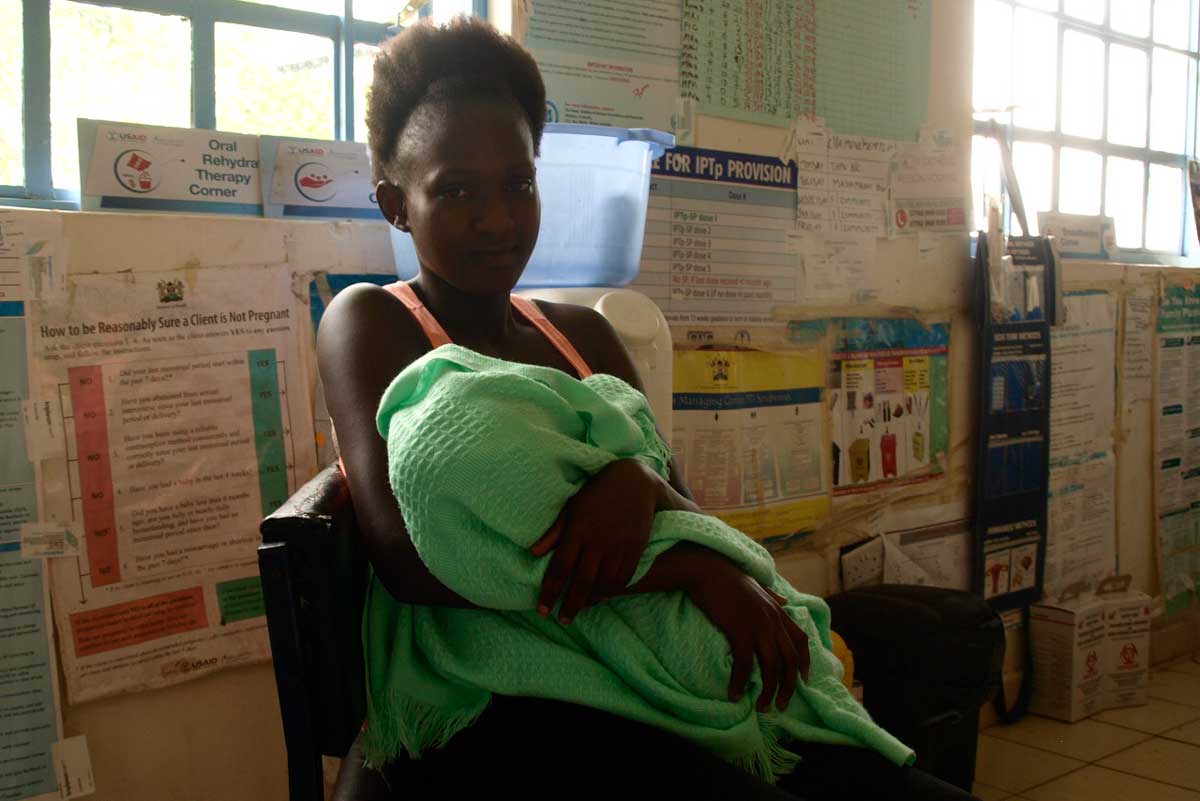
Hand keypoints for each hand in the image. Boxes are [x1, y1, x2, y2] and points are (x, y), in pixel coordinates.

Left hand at [530, 459, 660, 623]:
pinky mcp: (635, 548)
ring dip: (590, 601)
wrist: (635, 481)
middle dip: (570, 605)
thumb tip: (533, 552)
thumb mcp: (573, 507)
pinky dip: (611, 591)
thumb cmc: (597, 492)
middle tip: (562, 620)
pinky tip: (602, 596)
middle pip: (581, 582)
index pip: (559, 569)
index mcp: (578, 531)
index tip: (542, 610)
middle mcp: (597, 542)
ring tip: (580, 610)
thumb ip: (554, 532)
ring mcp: (618, 546)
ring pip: (603, 584)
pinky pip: (623, 577)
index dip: (550, 592)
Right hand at [687, 561, 810, 712]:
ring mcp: (758, 626)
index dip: (805, 663)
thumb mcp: (757, 586)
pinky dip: (740, 682)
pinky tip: (734, 693)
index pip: (801, 640)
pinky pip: (745, 665)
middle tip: (781, 705)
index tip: (803, 681)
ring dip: (769, 691)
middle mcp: (773, 620)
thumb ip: (773, 596)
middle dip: (789, 687)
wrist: (707, 570)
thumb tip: (786, 601)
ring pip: (773, 667)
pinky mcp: (739, 631)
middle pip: (790, 660)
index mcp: (778, 611)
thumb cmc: (728, 578)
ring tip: (762, 706)